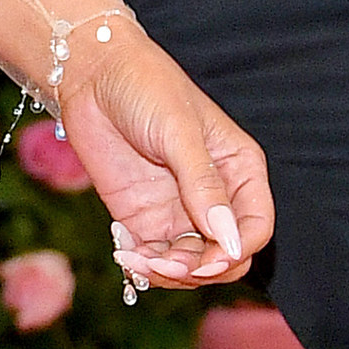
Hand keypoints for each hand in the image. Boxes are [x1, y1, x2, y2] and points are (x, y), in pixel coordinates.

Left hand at [55, 28, 270, 288]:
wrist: (92, 76)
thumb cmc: (146, 89)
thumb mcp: (180, 133)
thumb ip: (204, 186)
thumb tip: (229, 240)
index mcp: (240, 170)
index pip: (256, 227)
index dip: (237, 250)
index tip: (209, 260)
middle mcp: (215, 196)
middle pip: (226, 255)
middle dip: (201, 269)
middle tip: (164, 263)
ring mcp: (179, 211)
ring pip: (190, 265)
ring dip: (168, 272)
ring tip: (136, 258)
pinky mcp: (144, 219)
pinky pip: (154, 258)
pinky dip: (142, 265)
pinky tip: (123, 251)